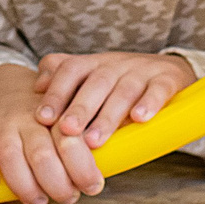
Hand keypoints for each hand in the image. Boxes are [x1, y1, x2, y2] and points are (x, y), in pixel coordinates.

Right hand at [0, 62, 104, 203]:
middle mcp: (28, 119)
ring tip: (38, 201)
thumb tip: (103, 173)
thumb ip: (86, 142)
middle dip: (57, 184)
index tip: (93, 186)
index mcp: (57, 115)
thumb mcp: (72, 119)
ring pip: (9, 155)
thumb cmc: (49, 118)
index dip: (83, 169)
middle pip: (41, 153)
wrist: (10, 90)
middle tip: (67, 197)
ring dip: (25, 185)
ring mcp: (2, 125)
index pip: (71, 141)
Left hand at [33, 49, 194, 149]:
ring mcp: (142, 71)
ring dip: (109, 115)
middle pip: (96, 82)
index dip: (56, 92)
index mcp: (94, 64)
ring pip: (124, 90)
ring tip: (94, 139)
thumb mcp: (90, 75)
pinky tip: (139, 119)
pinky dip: (149, 103)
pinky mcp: (167, 80)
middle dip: (79, 107)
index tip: (42, 118)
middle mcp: (116, 64)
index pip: (70, 70)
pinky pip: (158, 89)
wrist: (168, 71)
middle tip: (67, 131)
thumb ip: (61, 77)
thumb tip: (36, 87)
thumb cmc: (119, 81)